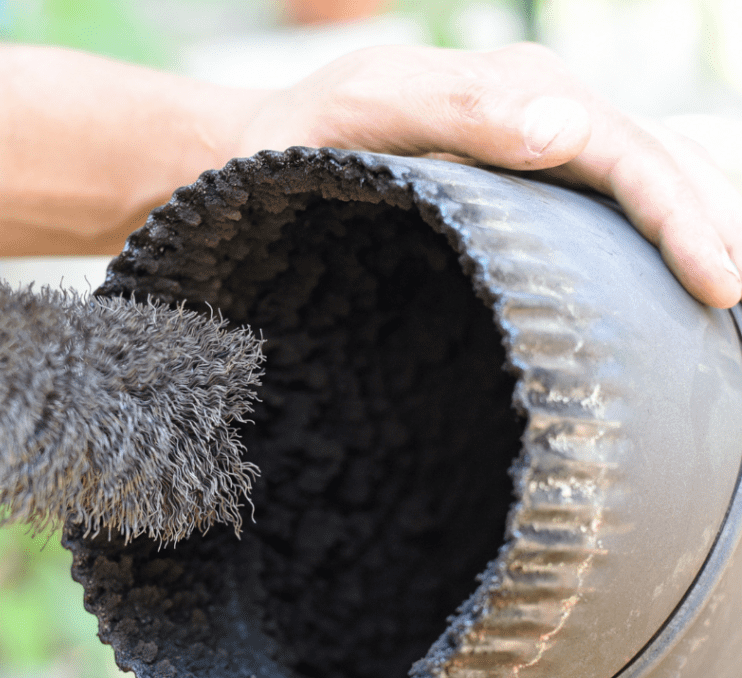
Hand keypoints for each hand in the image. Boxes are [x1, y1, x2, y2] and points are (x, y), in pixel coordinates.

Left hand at [237, 43, 741, 308]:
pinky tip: (661, 277)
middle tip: (739, 306)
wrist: (263, 145)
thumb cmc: (300, 137)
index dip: (681, 216)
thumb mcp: (364, 111)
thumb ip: (454, 109)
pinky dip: (643, 235)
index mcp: (522, 93)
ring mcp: (533, 148)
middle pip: (653, 167)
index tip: (718, 284)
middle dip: (707, 230)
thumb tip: (560, 129)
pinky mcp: (516, 183)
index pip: (628, 154)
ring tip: (727, 294)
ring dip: (691, 230)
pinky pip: (599, 203)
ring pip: (638, 184)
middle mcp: (542, 113)